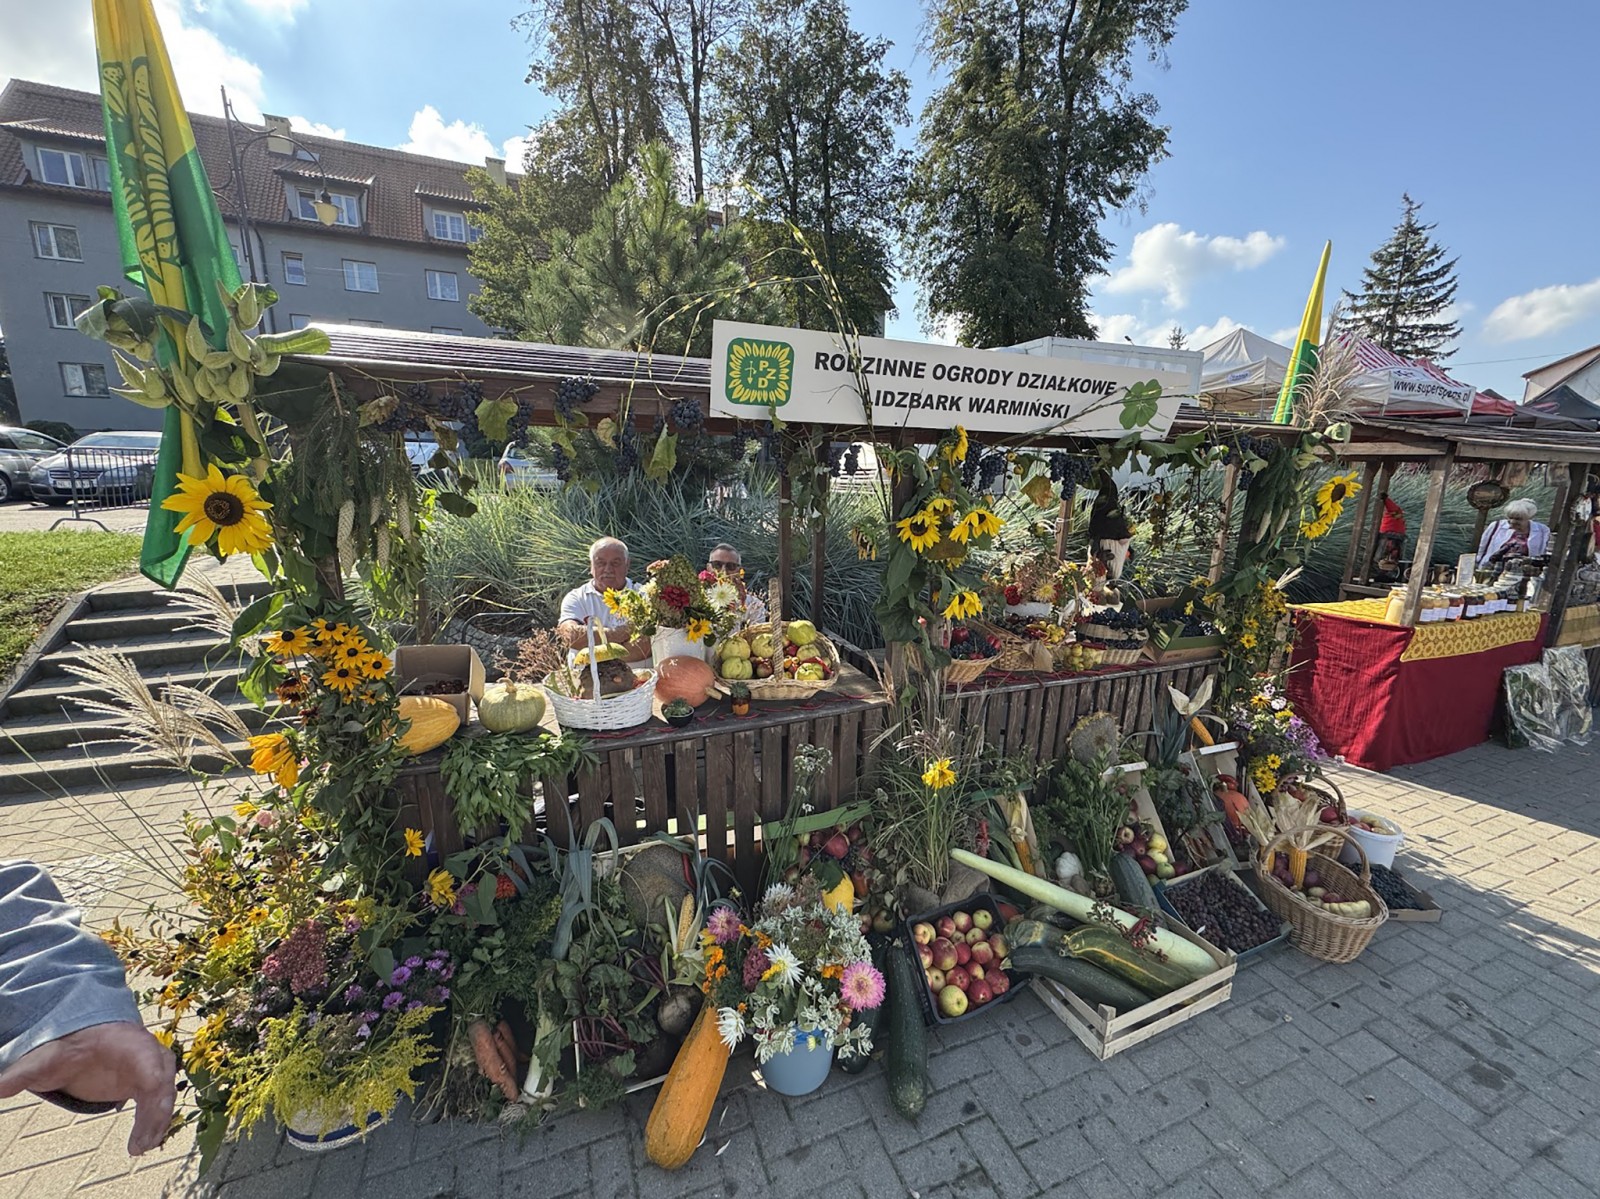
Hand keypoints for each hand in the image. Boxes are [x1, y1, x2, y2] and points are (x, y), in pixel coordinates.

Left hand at [0, 1023, 175, 1154]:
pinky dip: (154, 1123)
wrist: (85, 1040)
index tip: (149, 1098)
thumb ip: (24, 1073)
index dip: (155, 1078)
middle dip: (157, 1110)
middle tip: (141, 1141)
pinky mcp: (149, 1084)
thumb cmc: (69, 1047)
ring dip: (157, 1121)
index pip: (149, 1058)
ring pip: (165, 1094)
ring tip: (139, 1148)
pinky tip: (142, 1144)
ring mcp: (152, 1068)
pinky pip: (159, 1104)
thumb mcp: (45, 1059)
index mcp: (126, 1042)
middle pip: (164, 1079)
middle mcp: (147, 1053)